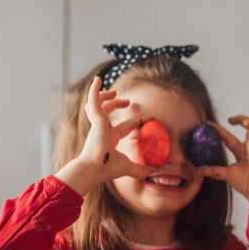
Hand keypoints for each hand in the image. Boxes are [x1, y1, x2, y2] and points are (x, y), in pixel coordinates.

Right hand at [54, 76, 154, 195]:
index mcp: (109, 139)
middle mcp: (102, 130)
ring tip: (114, 91)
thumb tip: (155, 171)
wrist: (94, 168)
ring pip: (98, 104)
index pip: (124, 126)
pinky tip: (98, 79)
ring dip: (106, 96)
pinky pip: (93, 100)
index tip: (151, 117)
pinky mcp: (96, 119)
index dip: (137, 121)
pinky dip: (94, 89)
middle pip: (107, 112)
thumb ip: (141, 169)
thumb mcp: (129, 167)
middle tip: (127, 101)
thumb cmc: (107, 168)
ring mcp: (97, 124)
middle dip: (117, 105)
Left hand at [196, 115, 248, 205]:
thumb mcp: (226, 174)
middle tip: (231, 120)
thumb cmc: (247, 185)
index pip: (228, 137)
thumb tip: (199, 170)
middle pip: (248, 127)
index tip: (208, 123)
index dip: (219, 130)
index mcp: (241, 151)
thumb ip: (214, 170)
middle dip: (241, 119)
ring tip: (245, 123)